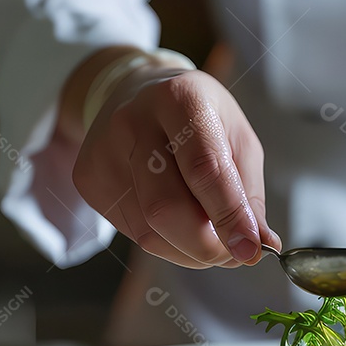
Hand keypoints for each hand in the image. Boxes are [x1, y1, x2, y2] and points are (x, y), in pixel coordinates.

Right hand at [71, 55, 278, 268]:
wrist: (137, 93)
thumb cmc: (200, 119)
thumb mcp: (238, 140)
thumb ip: (248, 194)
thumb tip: (258, 243)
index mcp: (179, 100)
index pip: (204, 169)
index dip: (228, 216)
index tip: (250, 250)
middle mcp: (132, 122)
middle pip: (166, 209)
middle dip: (207, 246)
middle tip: (234, 253)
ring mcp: (103, 153)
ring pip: (149, 233)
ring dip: (190, 250)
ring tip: (209, 232)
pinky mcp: (88, 180)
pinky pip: (133, 233)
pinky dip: (167, 242)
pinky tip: (177, 217)